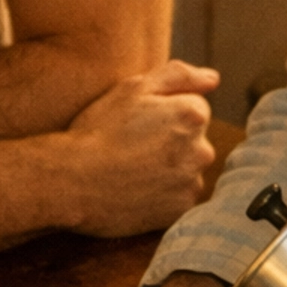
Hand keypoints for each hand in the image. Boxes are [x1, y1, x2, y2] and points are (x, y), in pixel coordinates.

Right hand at [65, 59, 218, 235]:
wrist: (73, 181)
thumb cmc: (99, 130)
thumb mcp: (133, 88)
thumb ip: (179, 76)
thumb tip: (213, 80)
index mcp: (193, 115)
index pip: (194, 108)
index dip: (164, 113)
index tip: (138, 123)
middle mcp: (202, 150)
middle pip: (194, 140)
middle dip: (172, 141)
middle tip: (133, 147)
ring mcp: (192, 183)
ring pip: (187, 170)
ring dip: (170, 170)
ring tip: (133, 170)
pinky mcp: (181, 210)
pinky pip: (179, 198)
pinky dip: (164, 195)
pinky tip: (137, 190)